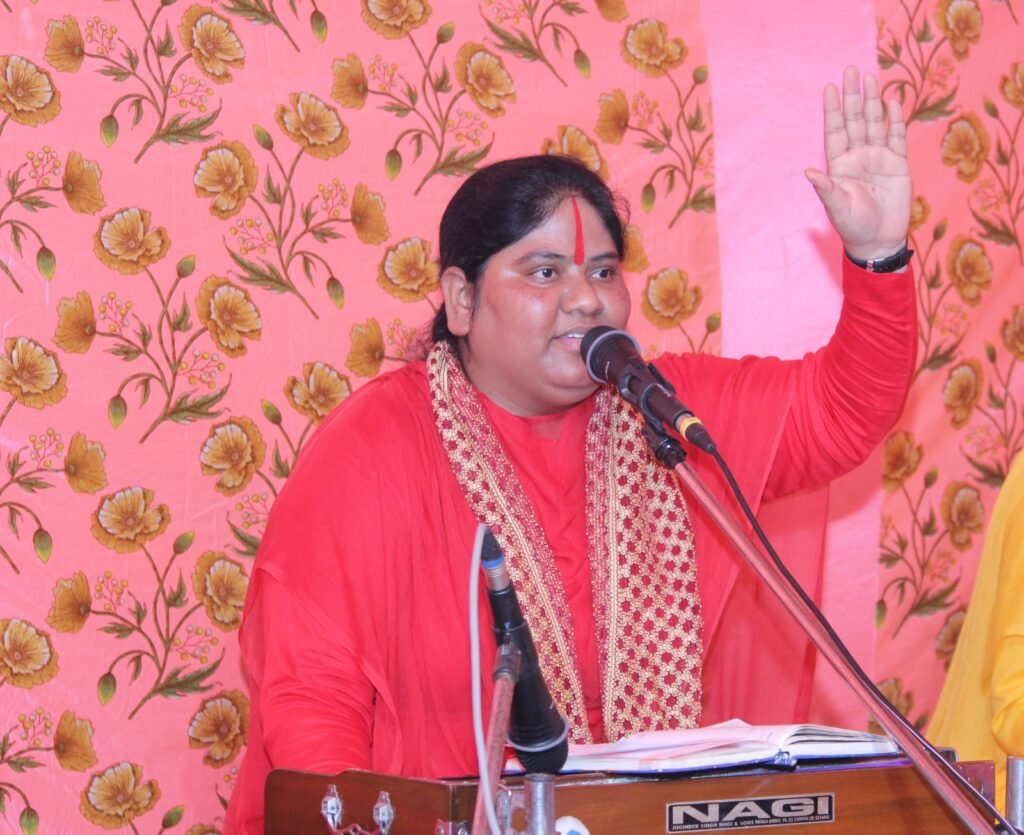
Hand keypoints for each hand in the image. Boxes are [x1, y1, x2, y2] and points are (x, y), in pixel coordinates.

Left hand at [805, 66, 910, 261]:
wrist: (878, 240)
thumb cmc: (853, 227)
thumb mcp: (837, 208)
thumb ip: (826, 189)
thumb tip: (808, 172)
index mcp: (839, 165)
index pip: (834, 131)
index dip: (831, 110)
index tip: (829, 87)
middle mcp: (857, 157)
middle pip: (854, 121)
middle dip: (852, 97)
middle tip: (850, 71)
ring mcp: (878, 158)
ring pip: (874, 124)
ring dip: (872, 101)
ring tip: (870, 77)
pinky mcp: (898, 164)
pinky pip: (896, 137)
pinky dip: (894, 120)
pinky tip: (891, 103)